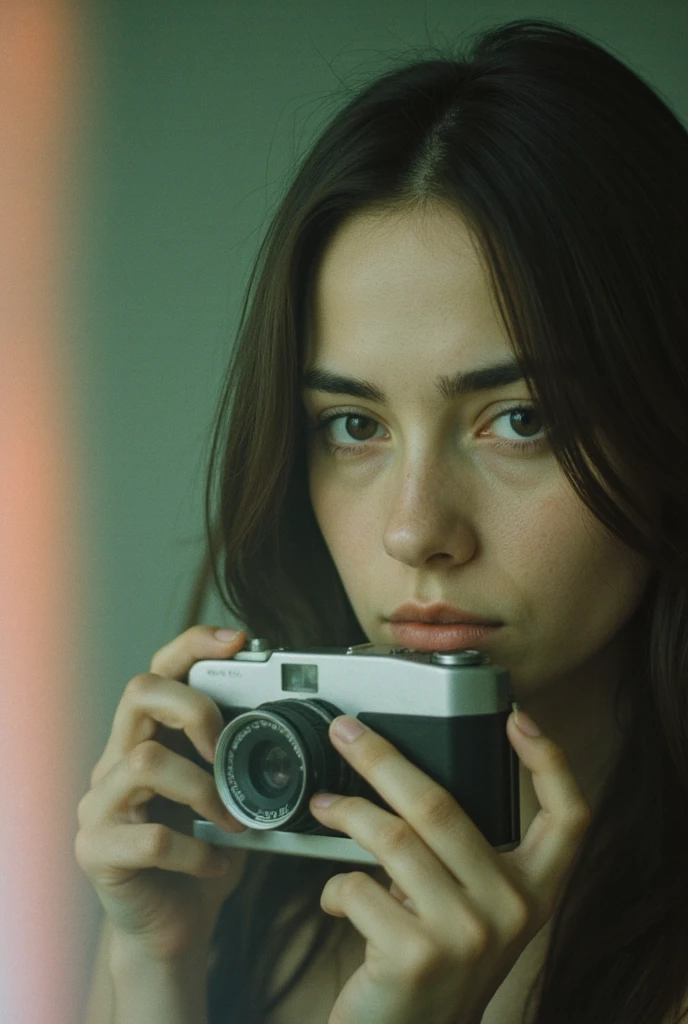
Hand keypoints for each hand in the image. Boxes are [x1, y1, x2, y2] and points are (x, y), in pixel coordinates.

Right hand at [75, 625, 249, 961]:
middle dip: (194, 709)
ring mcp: (100, 806)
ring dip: (203, 790)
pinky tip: (215, 863)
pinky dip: (197, 851)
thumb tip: (293, 727)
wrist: (170, 930)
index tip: (238, 640)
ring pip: (144, 763)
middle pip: (139, 693)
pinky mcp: (97, 852)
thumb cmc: (202, 857)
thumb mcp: (227, 799)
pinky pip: (151, 837)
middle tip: (225, 748)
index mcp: (147, 740)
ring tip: (232, 821)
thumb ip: (242, 763)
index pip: (159, 670)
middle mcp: (115, 762)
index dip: (193, 644)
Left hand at [308, 712, 590, 1023]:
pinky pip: (358, 887)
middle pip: (441, 805)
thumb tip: (406, 775)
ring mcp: (465, 933)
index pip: (569, 816)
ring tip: (325, 806)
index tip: (518, 718)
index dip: (551, 760)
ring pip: (392, 837)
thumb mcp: (473, 909)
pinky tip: (334, 898)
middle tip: (347, 735)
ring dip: (346, 813)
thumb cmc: (438, 962)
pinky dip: (334, 886)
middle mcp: (510, 910)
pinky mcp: (416, 955)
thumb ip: (465, 855)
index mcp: (534, 891)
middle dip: (382, 758)